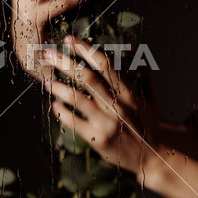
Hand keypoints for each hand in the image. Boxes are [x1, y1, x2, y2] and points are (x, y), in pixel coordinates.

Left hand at [44, 36, 197, 197]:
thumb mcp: (151, 98)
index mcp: (129, 92)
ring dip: (59, 87)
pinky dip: (62, 112)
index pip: (105, 64)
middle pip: (87, 78)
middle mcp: (117, 106)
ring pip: (77, 99)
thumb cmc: (148, 124)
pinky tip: (55, 104)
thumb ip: (143, 73)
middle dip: (64, 62)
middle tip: (47, 53)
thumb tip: (134, 49)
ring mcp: (106, 123)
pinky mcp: (97, 139)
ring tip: (46, 80)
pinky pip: (74, 123)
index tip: (70, 40)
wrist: (150, 158)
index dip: (86, 50)